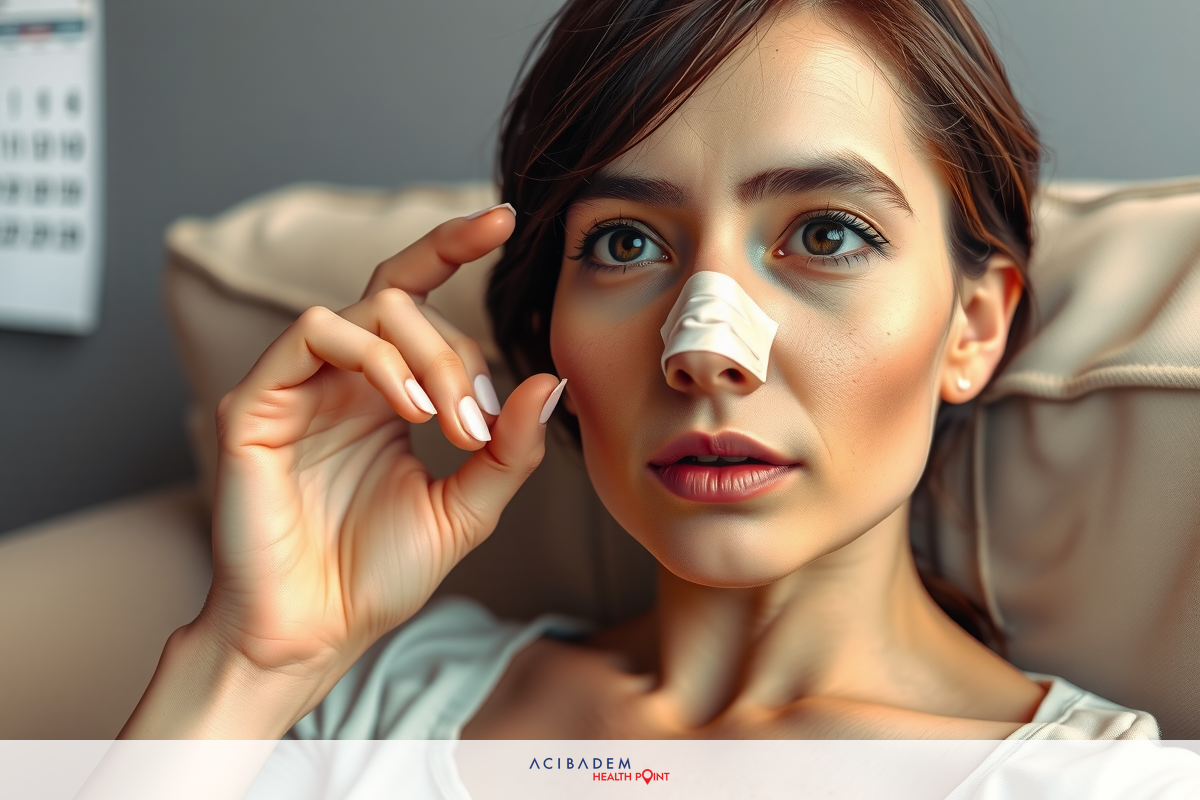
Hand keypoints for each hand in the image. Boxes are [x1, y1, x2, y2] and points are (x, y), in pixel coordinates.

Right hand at [196, 203, 560, 697]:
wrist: (313, 635)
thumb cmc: (376, 575)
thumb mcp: (465, 509)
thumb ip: (509, 450)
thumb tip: (551, 382)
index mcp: (382, 392)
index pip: (416, 296)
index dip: (452, 247)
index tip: (504, 220)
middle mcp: (338, 378)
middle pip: (401, 297)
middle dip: (457, 350)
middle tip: (479, 424)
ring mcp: (294, 385)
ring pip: (365, 306)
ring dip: (425, 354)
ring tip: (449, 425)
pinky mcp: (254, 403)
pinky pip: (314, 332)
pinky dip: (374, 357)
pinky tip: (407, 410)